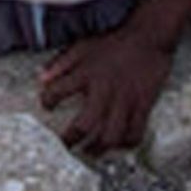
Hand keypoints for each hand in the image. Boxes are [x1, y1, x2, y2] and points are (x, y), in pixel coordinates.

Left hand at [38, 26, 172, 155]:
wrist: (148, 38)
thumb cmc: (114, 43)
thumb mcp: (83, 46)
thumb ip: (61, 62)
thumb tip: (42, 78)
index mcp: (86, 73)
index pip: (58, 91)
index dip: (47, 101)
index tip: (46, 106)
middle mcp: (104, 90)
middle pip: (85, 124)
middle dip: (72, 139)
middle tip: (65, 146)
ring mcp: (125, 100)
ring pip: (110, 136)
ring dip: (98, 148)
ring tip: (90, 151)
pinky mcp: (143, 105)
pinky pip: (135, 133)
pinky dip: (126, 143)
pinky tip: (118, 143)